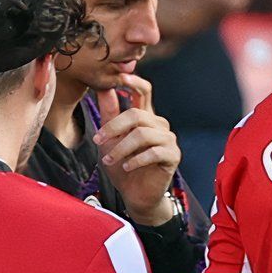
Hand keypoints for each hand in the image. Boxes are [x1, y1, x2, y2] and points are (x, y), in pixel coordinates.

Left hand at [93, 75, 182, 226]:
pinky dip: (136, 160)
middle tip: (98, 141)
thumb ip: (109, 115)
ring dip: (121, 147)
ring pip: (143, 134)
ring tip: (109, 160)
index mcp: (146, 118)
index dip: (134, 82)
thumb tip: (105, 88)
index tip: (120, 76)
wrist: (135, 196)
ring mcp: (169, 141)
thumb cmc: (123, 167)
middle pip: (137, 115)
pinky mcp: (173, 156)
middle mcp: (160, 126)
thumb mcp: (110, 140)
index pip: (144, 92)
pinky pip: (153, 152)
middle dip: (114, 127)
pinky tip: (126, 167)